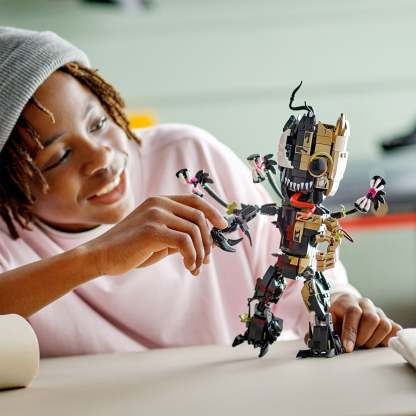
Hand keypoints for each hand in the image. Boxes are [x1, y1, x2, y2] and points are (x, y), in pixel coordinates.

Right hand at [84, 194, 227, 276]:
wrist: (101, 256)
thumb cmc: (130, 248)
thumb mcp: (158, 238)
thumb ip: (178, 234)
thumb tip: (206, 242)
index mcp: (160, 201)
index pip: (195, 201)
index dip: (212, 212)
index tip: (223, 226)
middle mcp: (159, 203)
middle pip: (199, 216)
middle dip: (208, 239)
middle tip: (207, 259)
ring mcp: (155, 215)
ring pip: (194, 230)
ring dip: (201, 252)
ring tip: (196, 267)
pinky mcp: (151, 230)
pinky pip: (184, 242)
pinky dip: (192, 256)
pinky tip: (189, 267)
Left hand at [330, 293, 401, 351]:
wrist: (345, 306)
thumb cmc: (336, 316)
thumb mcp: (328, 320)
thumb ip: (327, 330)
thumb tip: (327, 344)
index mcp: (348, 301)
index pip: (353, 313)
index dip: (350, 332)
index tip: (348, 347)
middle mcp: (364, 304)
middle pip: (371, 318)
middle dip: (363, 337)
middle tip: (356, 345)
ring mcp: (378, 311)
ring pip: (384, 325)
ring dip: (374, 340)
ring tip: (364, 344)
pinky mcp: (388, 319)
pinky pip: (395, 329)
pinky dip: (388, 339)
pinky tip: (377, 343)